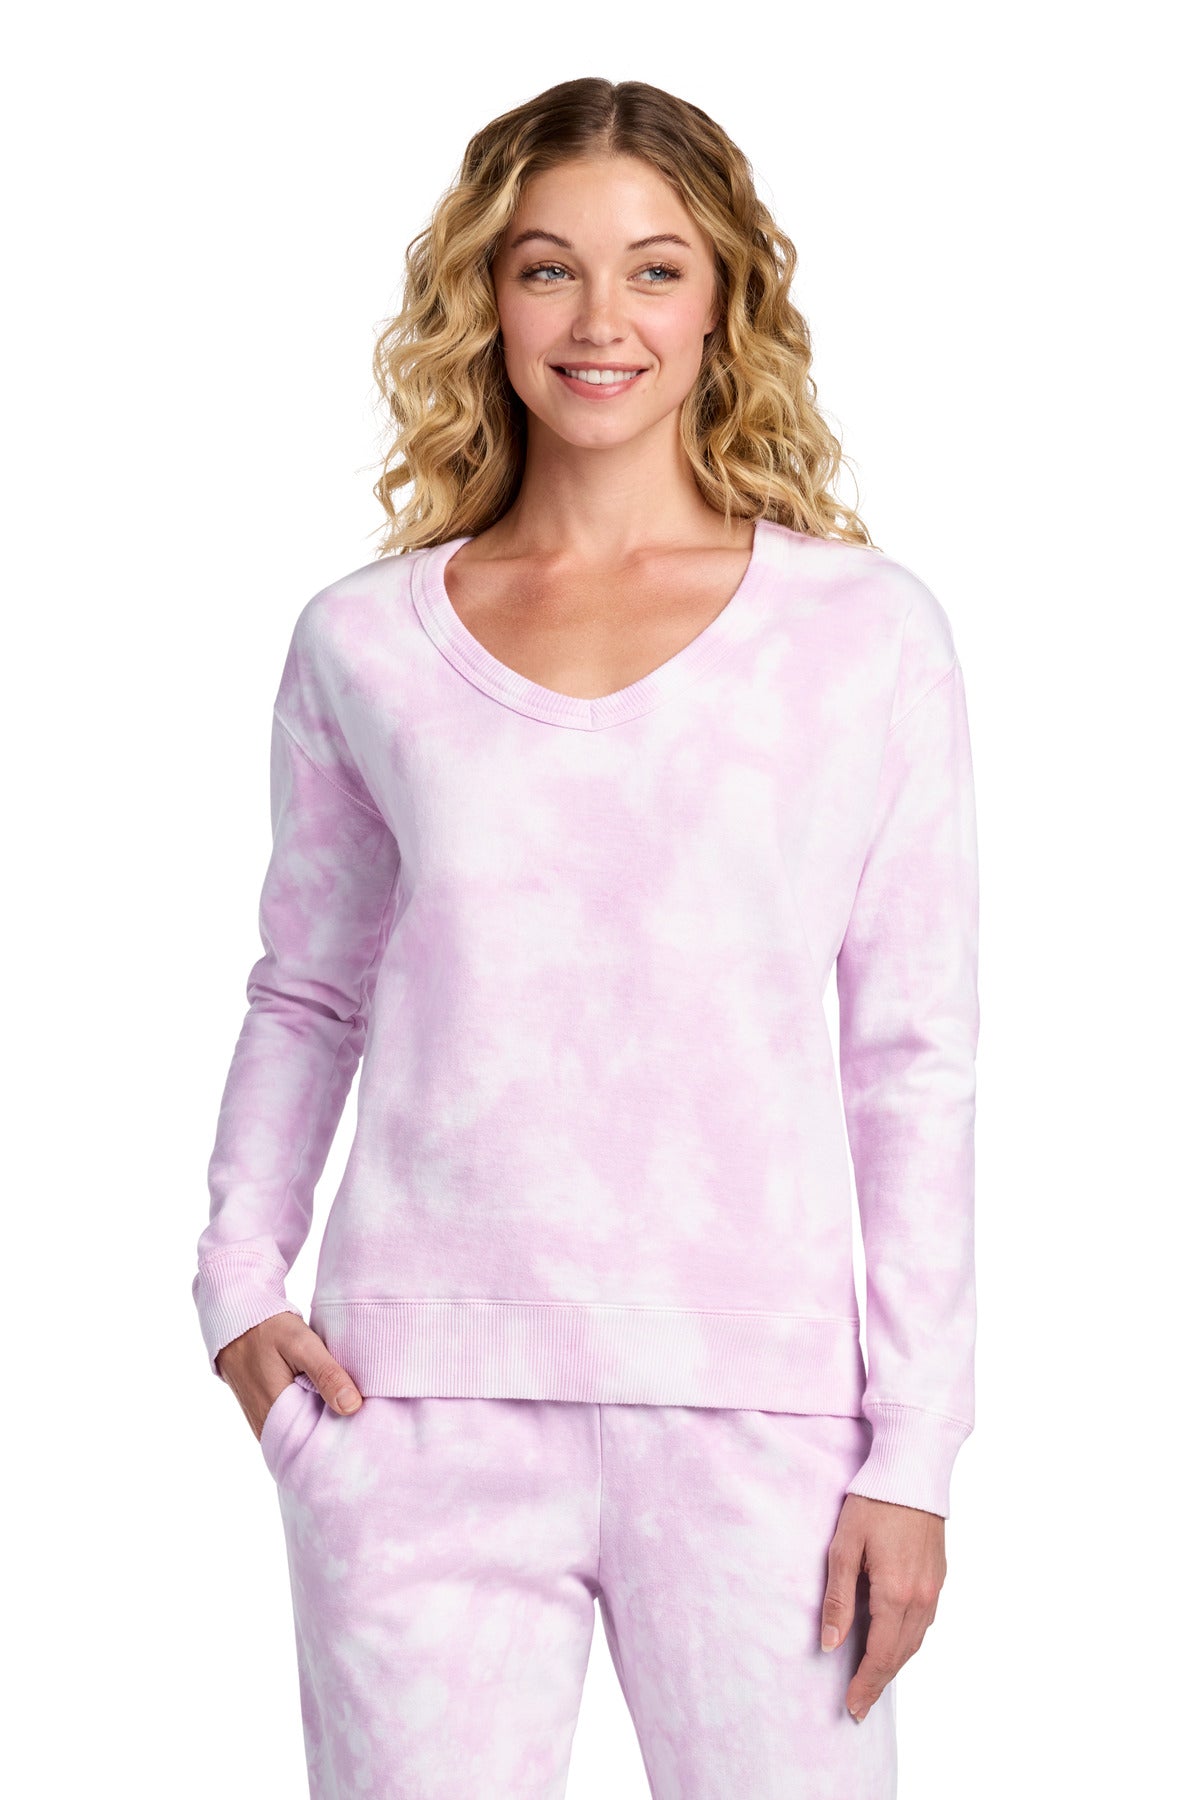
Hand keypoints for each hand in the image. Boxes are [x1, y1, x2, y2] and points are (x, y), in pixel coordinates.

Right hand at [215, 1314, 363, 1441]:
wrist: (236, 1325)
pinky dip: (313, 1415)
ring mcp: (266, 1425)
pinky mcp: (268, 1416)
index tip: (368, 1427)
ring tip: (353, 1410)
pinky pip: (295, 1424)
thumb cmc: (268, 1331)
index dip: (343, 1437)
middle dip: (337, 1432)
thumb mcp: (301, 1344)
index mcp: (276, 1417)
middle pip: (310, 1441)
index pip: (316, 1444)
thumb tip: (352, 1407)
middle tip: (367, 1419)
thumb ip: (326, 1374)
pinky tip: (330, 1401)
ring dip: (325, 1423)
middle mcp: (268, 1429)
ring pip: (304, 1433)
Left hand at [820, 1492, 946, 1721]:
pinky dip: (909, 1642)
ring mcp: (934, 1589)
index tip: (852, 1707)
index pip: (879, 1655)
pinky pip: (925, 1623)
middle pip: (900, 1655)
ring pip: (916, 1642)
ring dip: (895, 1665)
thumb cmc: (873, 1505)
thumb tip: (829, 1645)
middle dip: (879, 1683)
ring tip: (874, 1680)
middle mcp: (921, 1598)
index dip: (865, 1684)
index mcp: (895, 1594)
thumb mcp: (844, 1548)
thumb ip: (838, 1599)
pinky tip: (896, 1643)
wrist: (912, 1473)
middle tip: (860, 1706)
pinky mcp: (939, 1577)